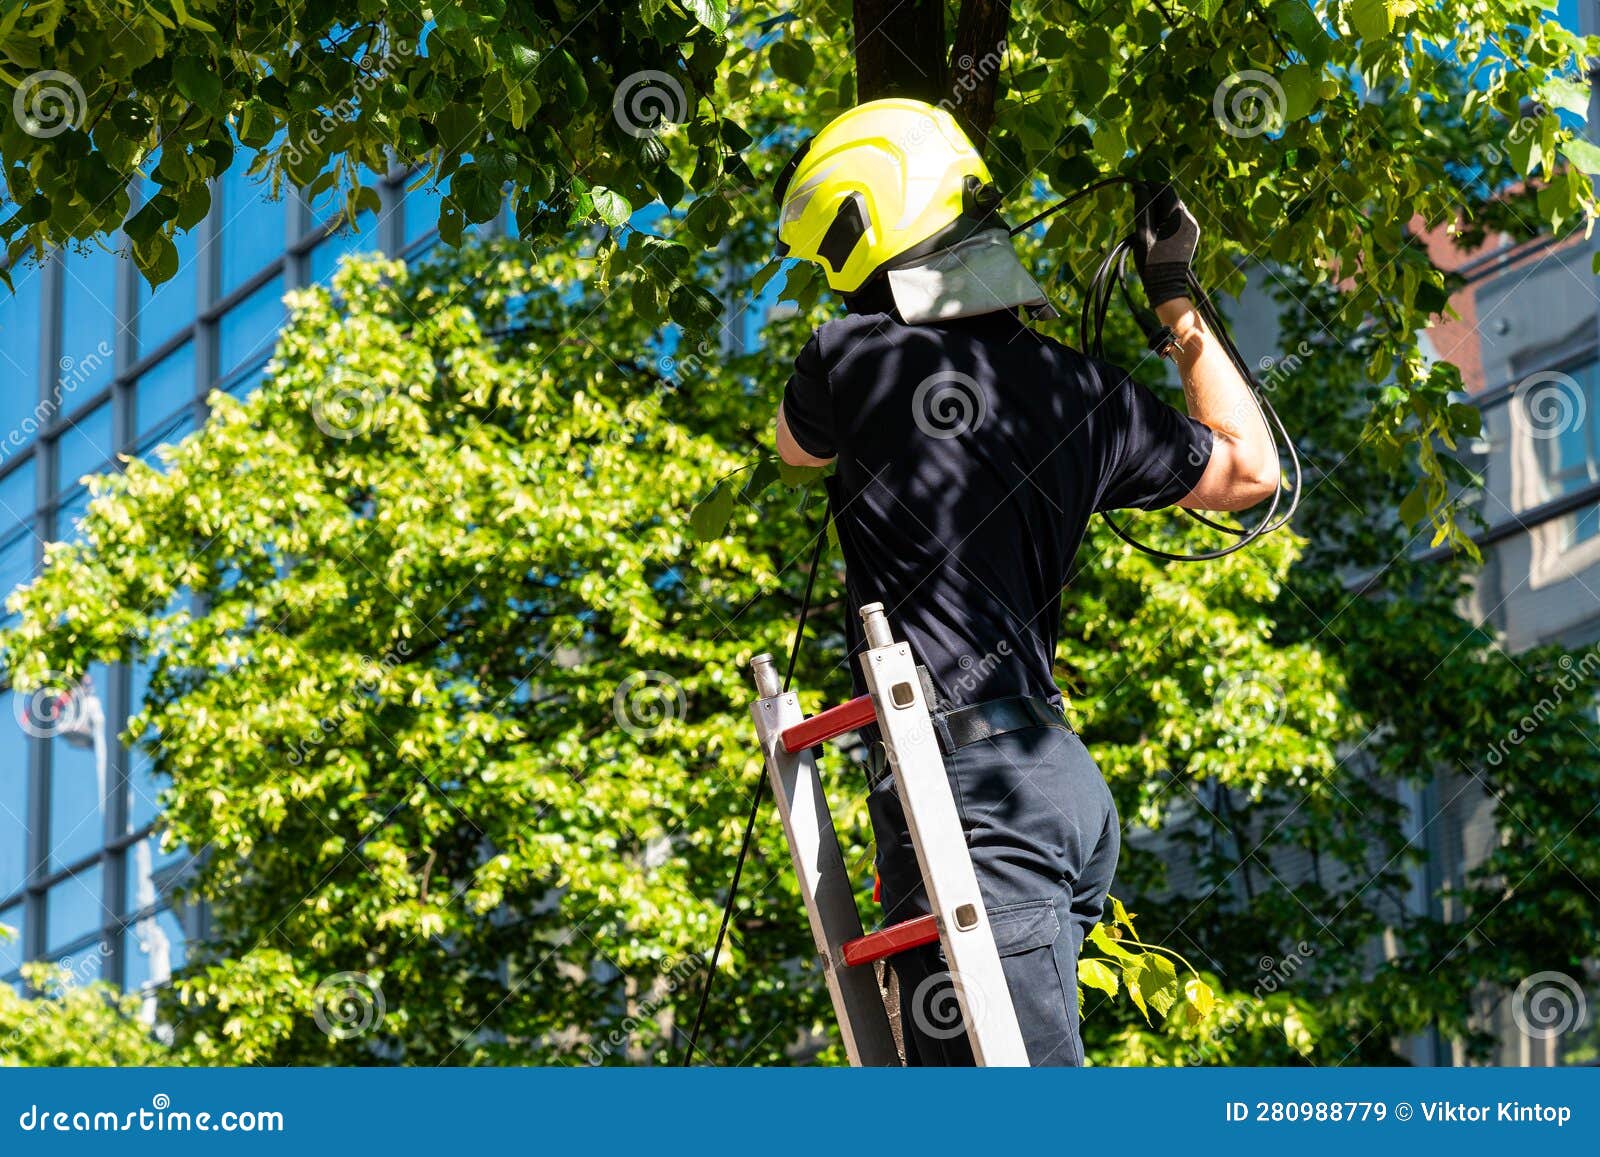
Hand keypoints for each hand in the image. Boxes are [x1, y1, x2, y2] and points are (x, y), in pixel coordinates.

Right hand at [1131, 180, 1198, 307]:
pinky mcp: (1191, 234)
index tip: (1135, 187)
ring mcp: (1192, 227)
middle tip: (1137, 205)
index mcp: (1179, 218)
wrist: (1167, 287)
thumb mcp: (1142, 235)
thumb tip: (1140, 187)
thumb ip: (1143, 208)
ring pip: (1173, 207)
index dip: (1151, 185)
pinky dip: (1165, 218)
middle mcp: (1190, 219)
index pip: (1166, 190)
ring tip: (1145, 223)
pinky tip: (1154, 230)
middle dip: (1154, 197)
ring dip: (1158, 209)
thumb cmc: (1151, 263)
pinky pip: (1177, 218)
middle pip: (1171, 198)